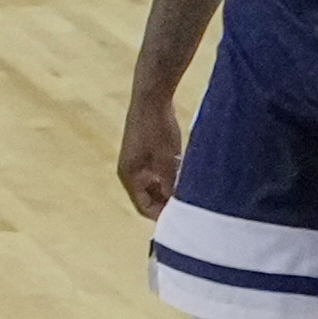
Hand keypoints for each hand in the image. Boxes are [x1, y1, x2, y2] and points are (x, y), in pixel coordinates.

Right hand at [117, 81, 184, 218]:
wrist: (152, 97)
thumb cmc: (158, 130)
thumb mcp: (168, 162)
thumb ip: (171, 187)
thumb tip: (177, 207)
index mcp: (129, 176)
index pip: (143, 207)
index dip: (162, 217)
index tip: (183, 221)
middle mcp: (128, 171)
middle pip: (147, 198)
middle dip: (166, 204)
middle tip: (189, 209)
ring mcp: (135, 160)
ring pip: (152, 185)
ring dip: (168, 191)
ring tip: (189, 194)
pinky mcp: (143, 150)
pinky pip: (154, 173)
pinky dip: (167, 179)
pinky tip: (184, 176)